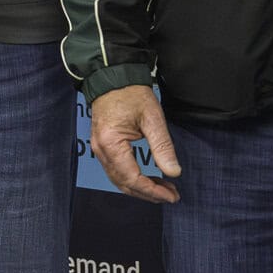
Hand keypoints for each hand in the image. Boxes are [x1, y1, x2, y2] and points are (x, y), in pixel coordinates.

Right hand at [89, 85, 182, 203]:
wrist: (113, 77)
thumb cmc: (131, 93)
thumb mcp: (152, 118)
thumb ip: (163, 147)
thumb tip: (174, 172)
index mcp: (111, 143)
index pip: (132, 178)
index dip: (153, 191)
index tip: (171, 195)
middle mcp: (101, 150)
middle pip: (124, 184)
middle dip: (148, 193)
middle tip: (171, 195)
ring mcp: (99, 149)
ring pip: (119, 180)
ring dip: (141, 188)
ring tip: (164, 188)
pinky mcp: (102, 146)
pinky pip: (116, 171)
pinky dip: (133, 178)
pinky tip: (149, 178)